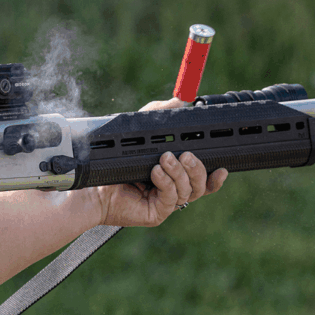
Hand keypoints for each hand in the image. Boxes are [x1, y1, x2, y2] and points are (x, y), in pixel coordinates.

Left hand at [93, 97, 227, 227]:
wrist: (91, 185)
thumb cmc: (112, 161)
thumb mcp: (137, 130)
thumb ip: (158, 113)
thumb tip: (179, 102)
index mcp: (173, 175)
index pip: (203, 178)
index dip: (215, 175)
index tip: (222, 166)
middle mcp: (172, 190)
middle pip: (201, 185)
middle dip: (198, 169)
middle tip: (185, 155)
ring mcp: (165, 203)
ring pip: (189, 191)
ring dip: (180, 173)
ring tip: (164, 160)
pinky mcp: (156, 212)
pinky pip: (171, 198)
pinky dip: (167, 183)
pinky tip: (156, 172)